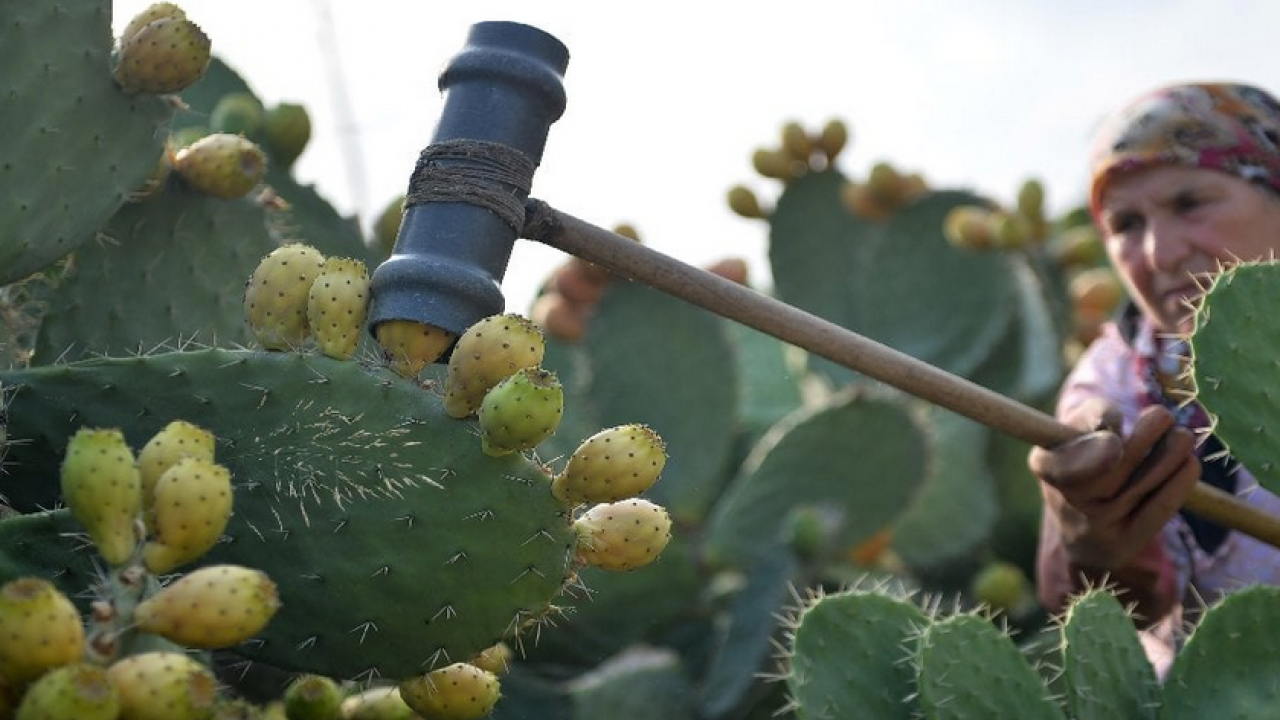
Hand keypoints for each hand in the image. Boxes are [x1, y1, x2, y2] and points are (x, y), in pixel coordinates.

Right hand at [1029, 398, 1200, 570]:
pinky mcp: (1124, 544)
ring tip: (1183, 436)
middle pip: (1107, 473)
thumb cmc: (1085, 461)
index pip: (1058, 463)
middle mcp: (1065, 502)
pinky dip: (1177, 485)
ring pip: (1136, 488)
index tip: (1115, 438)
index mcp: (1045, 467)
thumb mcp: (1076, 433)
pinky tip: (1190, 464)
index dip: (1088, 454)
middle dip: (1142, 440)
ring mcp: (1094, 527)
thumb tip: (1109, 423)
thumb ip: (1091, 414)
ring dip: (1167, 456)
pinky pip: (1155, 511)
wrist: (1086, 533)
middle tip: (1163, 416)